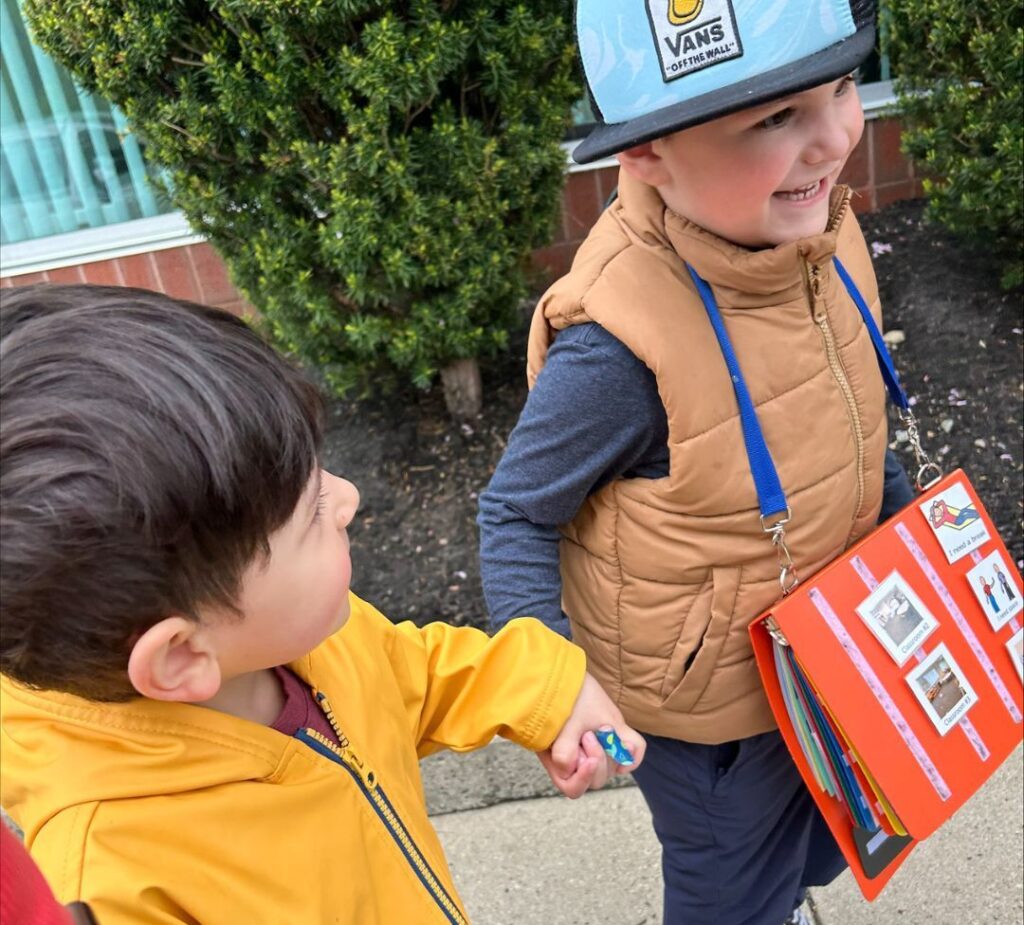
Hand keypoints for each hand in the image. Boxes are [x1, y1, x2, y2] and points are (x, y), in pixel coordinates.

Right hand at [537, 672, 645, 798]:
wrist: (564, 670)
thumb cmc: (560, 696)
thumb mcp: (561, 724)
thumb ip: (564, 751)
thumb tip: (569, 768)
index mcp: (560, 760)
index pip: (573, 788)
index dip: (582, 778)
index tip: (587, 758)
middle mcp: (578, 758)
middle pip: (596, 779)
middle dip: (597, 758)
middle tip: (590, 734)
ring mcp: (598, 747)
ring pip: (612, 767)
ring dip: (610, 749)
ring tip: (600, 726)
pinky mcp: (614, 736)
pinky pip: (630, 754)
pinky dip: (630, 751)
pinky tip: (620, 735)